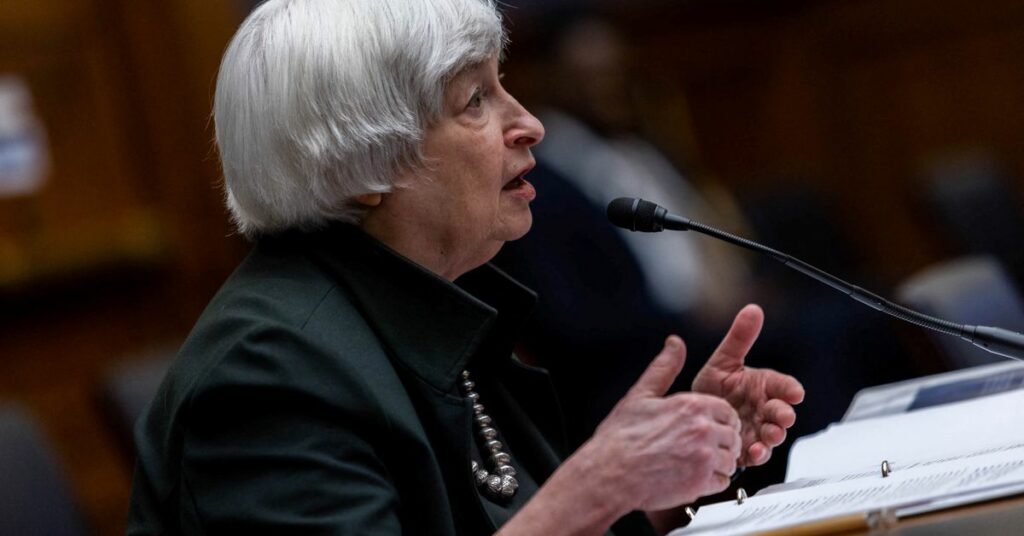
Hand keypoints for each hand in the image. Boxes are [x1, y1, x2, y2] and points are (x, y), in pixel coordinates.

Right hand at [576, 336, 742, 511]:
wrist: (609, 473)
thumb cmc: (620, 438)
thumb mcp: (640, 395)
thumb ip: (664, 367)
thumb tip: (674, 344)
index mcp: (691, 405)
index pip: (726, 411)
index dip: (718, 420)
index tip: (707, 428)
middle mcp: (702, 429)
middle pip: (733, 435)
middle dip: (721, 442)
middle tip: (702, 449)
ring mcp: (704, 456)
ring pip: (730, 459)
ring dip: (718, 463)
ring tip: (695, 464)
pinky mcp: (701, 482)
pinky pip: (723, 481)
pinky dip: (712, 481)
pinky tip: (692, 477)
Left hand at [692, 304, 804, 466]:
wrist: (694, 414)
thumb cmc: (714, 387)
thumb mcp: (724, 360)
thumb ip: (740, 338)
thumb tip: (753, 309)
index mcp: (763, 387)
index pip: (783, 386)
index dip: (790, 389)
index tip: (795, 393)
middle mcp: (764, 409)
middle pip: (782, 413)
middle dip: (784, 415)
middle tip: (783, 416)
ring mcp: (757, 430)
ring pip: (772, 435)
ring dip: (774, 436)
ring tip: (769, 435)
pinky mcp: (746, 449)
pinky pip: (756, 453)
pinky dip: (757, 454)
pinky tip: (752, 451)